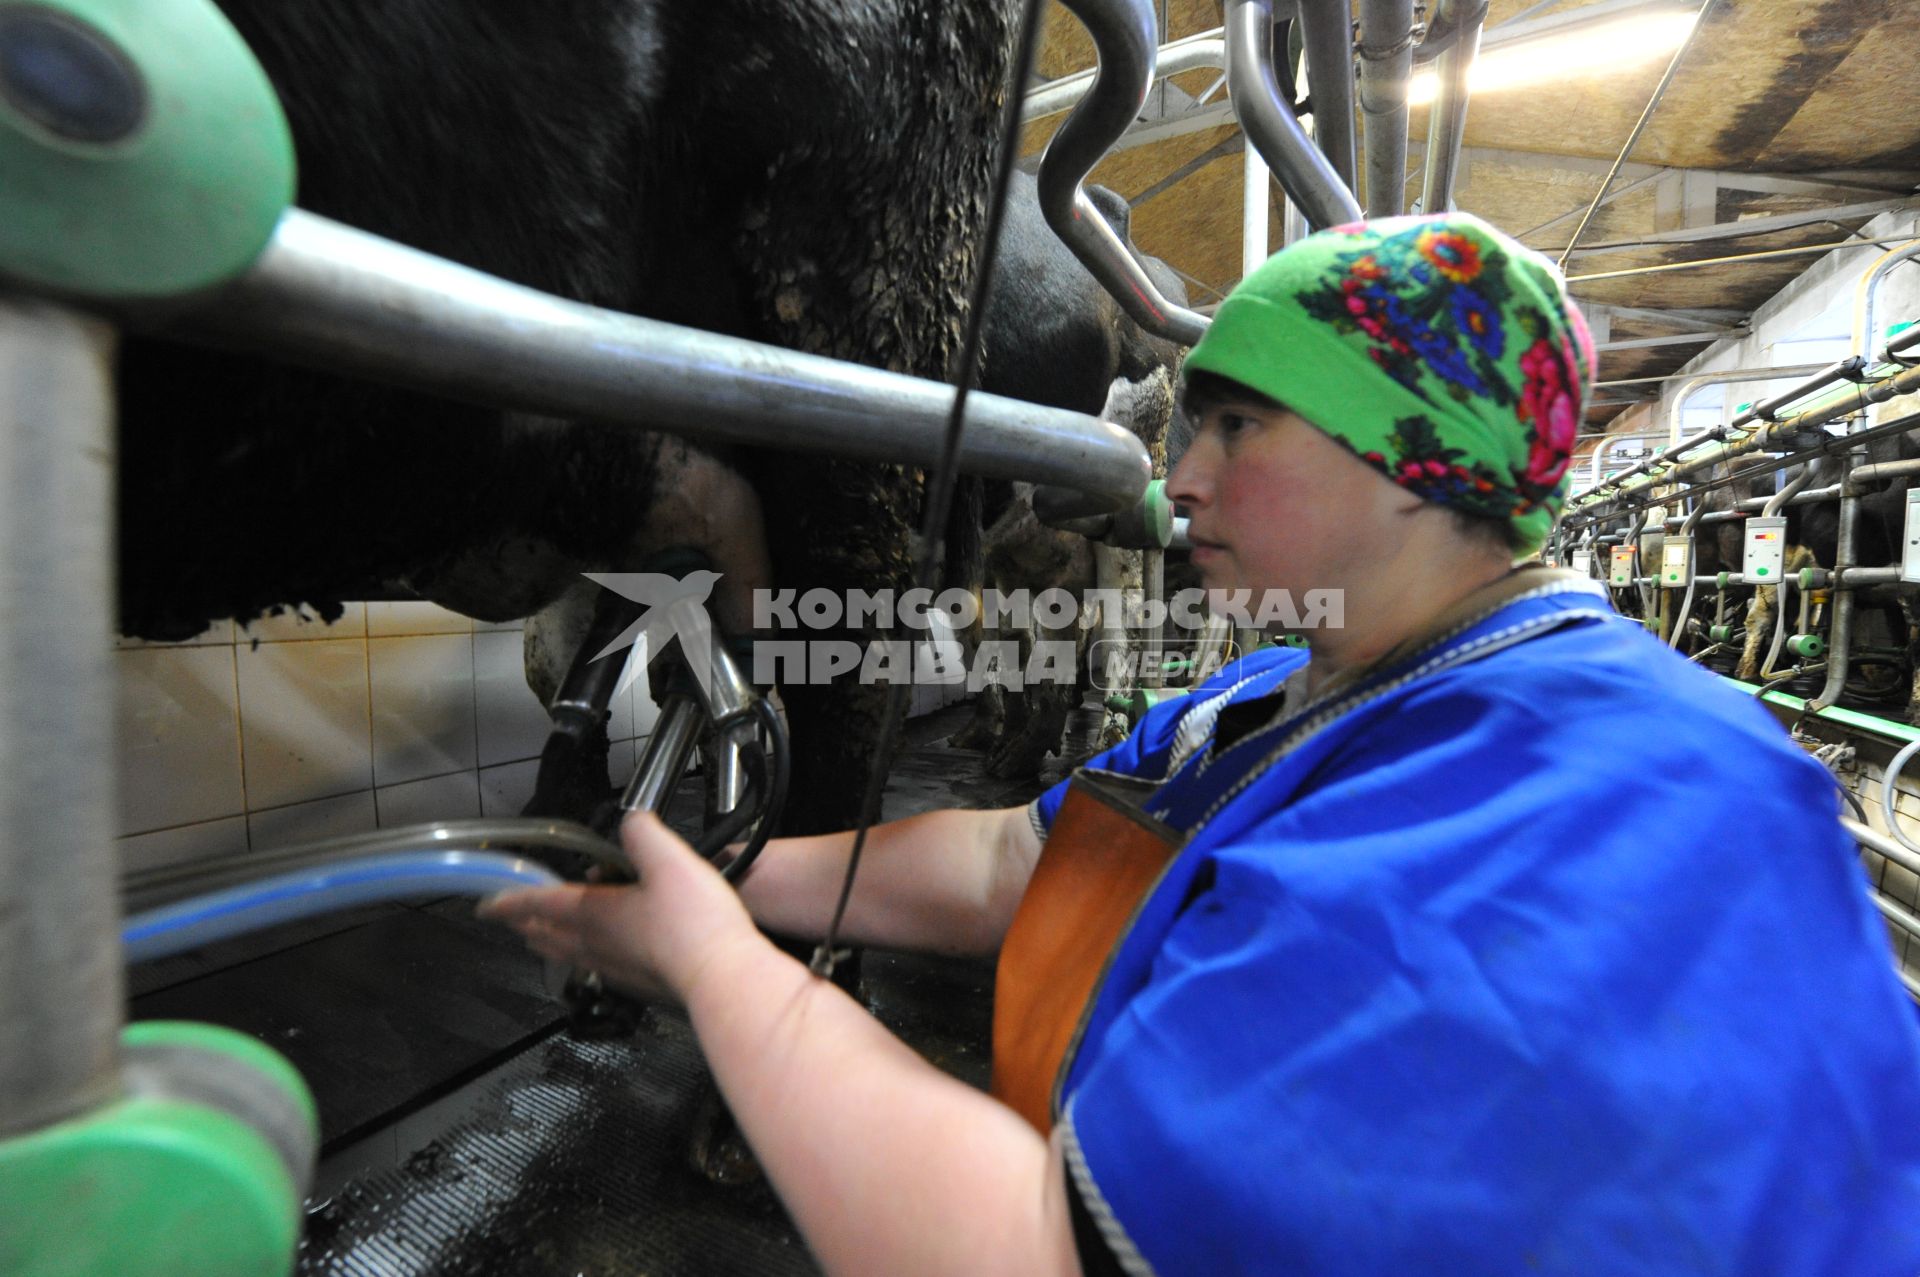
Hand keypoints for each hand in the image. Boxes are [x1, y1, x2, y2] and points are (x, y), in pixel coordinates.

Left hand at [479, 809, 763, 1003]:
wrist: (722, 978)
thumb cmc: (693, 921)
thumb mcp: (670, 859)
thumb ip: (644, 834)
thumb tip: (632, 819)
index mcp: (594, 913)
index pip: (540, 903)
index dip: (511, 900)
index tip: (486, 906)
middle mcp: (596, 945)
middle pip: (548, 935)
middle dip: (528, 924)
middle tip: (514, 919)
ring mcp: (616, 971)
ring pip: (570, 956)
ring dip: (551, 943)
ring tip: (544, 938)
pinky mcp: (641, 988)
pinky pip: (598, 970)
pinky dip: (585, 959)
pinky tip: (601, 959)